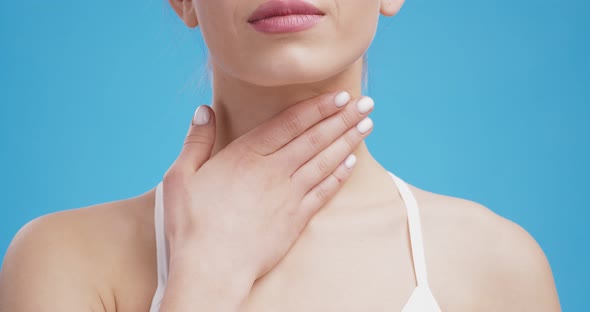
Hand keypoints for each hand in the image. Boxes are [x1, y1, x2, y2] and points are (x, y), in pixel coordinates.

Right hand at [162, 91, 374, 284]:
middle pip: (315, 138)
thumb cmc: (191, 224)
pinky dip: (340, 174)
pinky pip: (324, 191)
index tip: (338, 95)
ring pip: (325, 161)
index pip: (290, 123)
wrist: (211, 269)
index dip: (317, 107)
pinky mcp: (296, 219)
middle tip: (366, 103)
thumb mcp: (181, 176)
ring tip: (367, 124)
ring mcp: (289, 196)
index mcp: (246, 155)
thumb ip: (196, 141)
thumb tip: (205, 110)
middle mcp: (274, 171)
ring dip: (348, 140)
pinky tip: (351, 162)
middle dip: (343, 118)